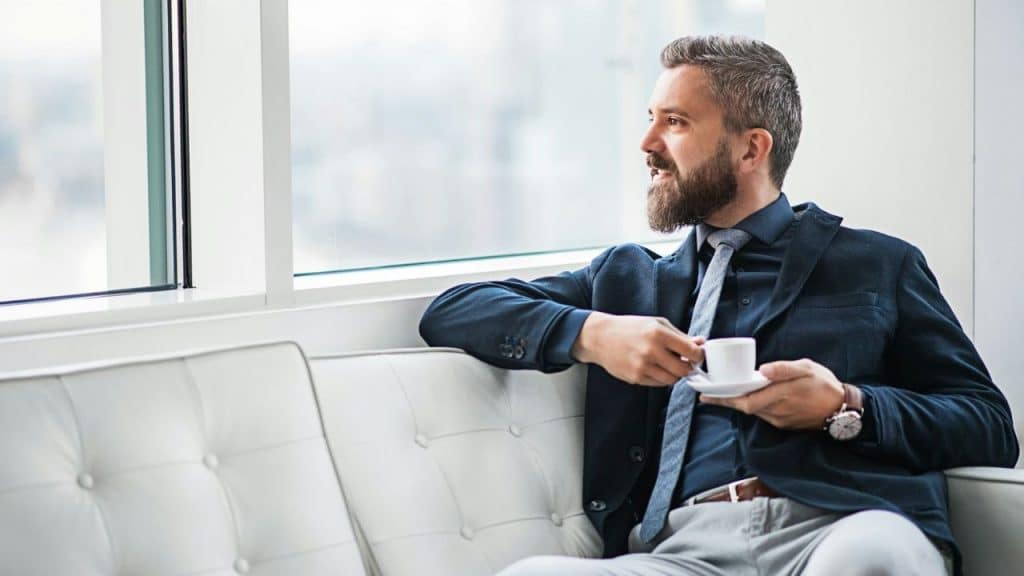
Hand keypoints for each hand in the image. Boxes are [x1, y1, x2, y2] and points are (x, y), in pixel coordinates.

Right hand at [571, 312, 703, 386]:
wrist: (600, 337)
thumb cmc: (630, 328)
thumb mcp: (656, 324)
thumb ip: (680, 335)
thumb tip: (701, 343)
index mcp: (658, 333)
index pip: (691, 351)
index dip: (699, 355)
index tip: (697, 355)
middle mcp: (651, 351)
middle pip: (684, 370)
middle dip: (688, 368)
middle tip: (685, 362)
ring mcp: (642, 366)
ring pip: (672, 380)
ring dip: (674, 374)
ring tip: (668, 364)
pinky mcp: (635, 377)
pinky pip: (658, 384)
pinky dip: (661, 378)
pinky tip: (655, 367)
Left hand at [699, 358, 846, 429]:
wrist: (843, 409)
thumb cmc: (824, 385)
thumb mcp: (806, 369)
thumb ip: (783, 369)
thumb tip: (762, 370)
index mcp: (781, 395)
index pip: (745, 401)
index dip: (724, 399)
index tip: (707, 395)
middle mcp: (777, 411)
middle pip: (744, 407)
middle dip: (724, 401)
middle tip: (706, 395)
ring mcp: (779, 419)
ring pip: (752, 411)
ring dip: (736, 403)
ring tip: (721, 393)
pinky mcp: (783, 424)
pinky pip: (762, 414)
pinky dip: (751, 405)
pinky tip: (746, 397)